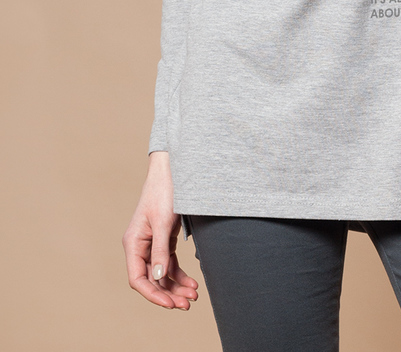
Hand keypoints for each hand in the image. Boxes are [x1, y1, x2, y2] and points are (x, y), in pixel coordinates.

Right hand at [122, 150, 199, 309]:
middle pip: (151, 279)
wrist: (173, 170)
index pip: (137, 278)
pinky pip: (169, 264)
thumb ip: (160, 250)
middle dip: (169, 293)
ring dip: (176, 287)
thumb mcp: (164, 222)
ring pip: (161, 274)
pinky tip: (192, 283)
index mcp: (133, 243)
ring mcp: (151, 244)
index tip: (170, 304)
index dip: (153, 294)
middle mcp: (139, 246)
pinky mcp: (163, 240)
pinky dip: (179, 274)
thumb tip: (157, 278)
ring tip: (193, 296)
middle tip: (188, 304)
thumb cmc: (165, 192)